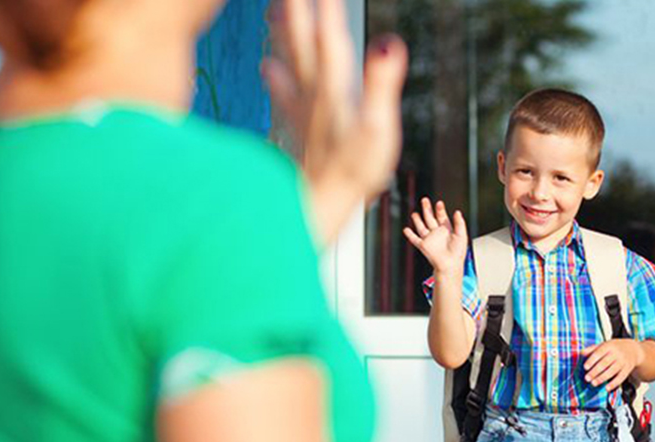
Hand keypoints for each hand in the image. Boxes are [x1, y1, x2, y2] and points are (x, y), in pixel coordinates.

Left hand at [263, 0, 408, 243]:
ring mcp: (302, 110)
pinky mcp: (297, 128)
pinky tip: (265, 65)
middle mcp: (314, 93)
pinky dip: (274, 75)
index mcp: (334, 89)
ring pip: (288, 60)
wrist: (315, 208)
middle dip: (297, 10)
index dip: (327, 8)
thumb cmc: (351, 173)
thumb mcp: (379, 129)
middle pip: (302, 41)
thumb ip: (382, 84)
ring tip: (273, 8)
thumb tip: (390, 43)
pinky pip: (282, 91)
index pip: (331, 37)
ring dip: (282, 32)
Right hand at [403, 197, 467, 276]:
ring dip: (417, 220)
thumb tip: (457, 211)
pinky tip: (406, 229)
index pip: (442, 216)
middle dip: (427, 209)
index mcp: (446, 229)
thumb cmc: (458, 252)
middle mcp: (437, 233)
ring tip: (414, 213)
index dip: (440, 209)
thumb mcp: (461, 235)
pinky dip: (410, 235)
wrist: (451, 265)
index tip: (439, 203)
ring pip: (421, 227)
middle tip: (425, 200)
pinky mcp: (423, 246)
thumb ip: (459, 223)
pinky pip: (415, 239)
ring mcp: (429, 239)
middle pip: (430, 218)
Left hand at [582, 339, 642, 391]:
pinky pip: (621, 378)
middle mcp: (617, 354)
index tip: (585, 367)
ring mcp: (623, 362)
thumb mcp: (604, 345)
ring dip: (602, 378)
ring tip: (593, 383)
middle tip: (587, 378)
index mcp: (609, 346)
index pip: (599, 353)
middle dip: (595, 371)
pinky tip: (606, 388)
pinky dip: (614, 384)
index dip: (592, 360)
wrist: (633, 350)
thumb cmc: (614, 348)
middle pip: (605, 363)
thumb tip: (581, 353)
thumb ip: (592, 349)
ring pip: (612, 371)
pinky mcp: (627, 370)